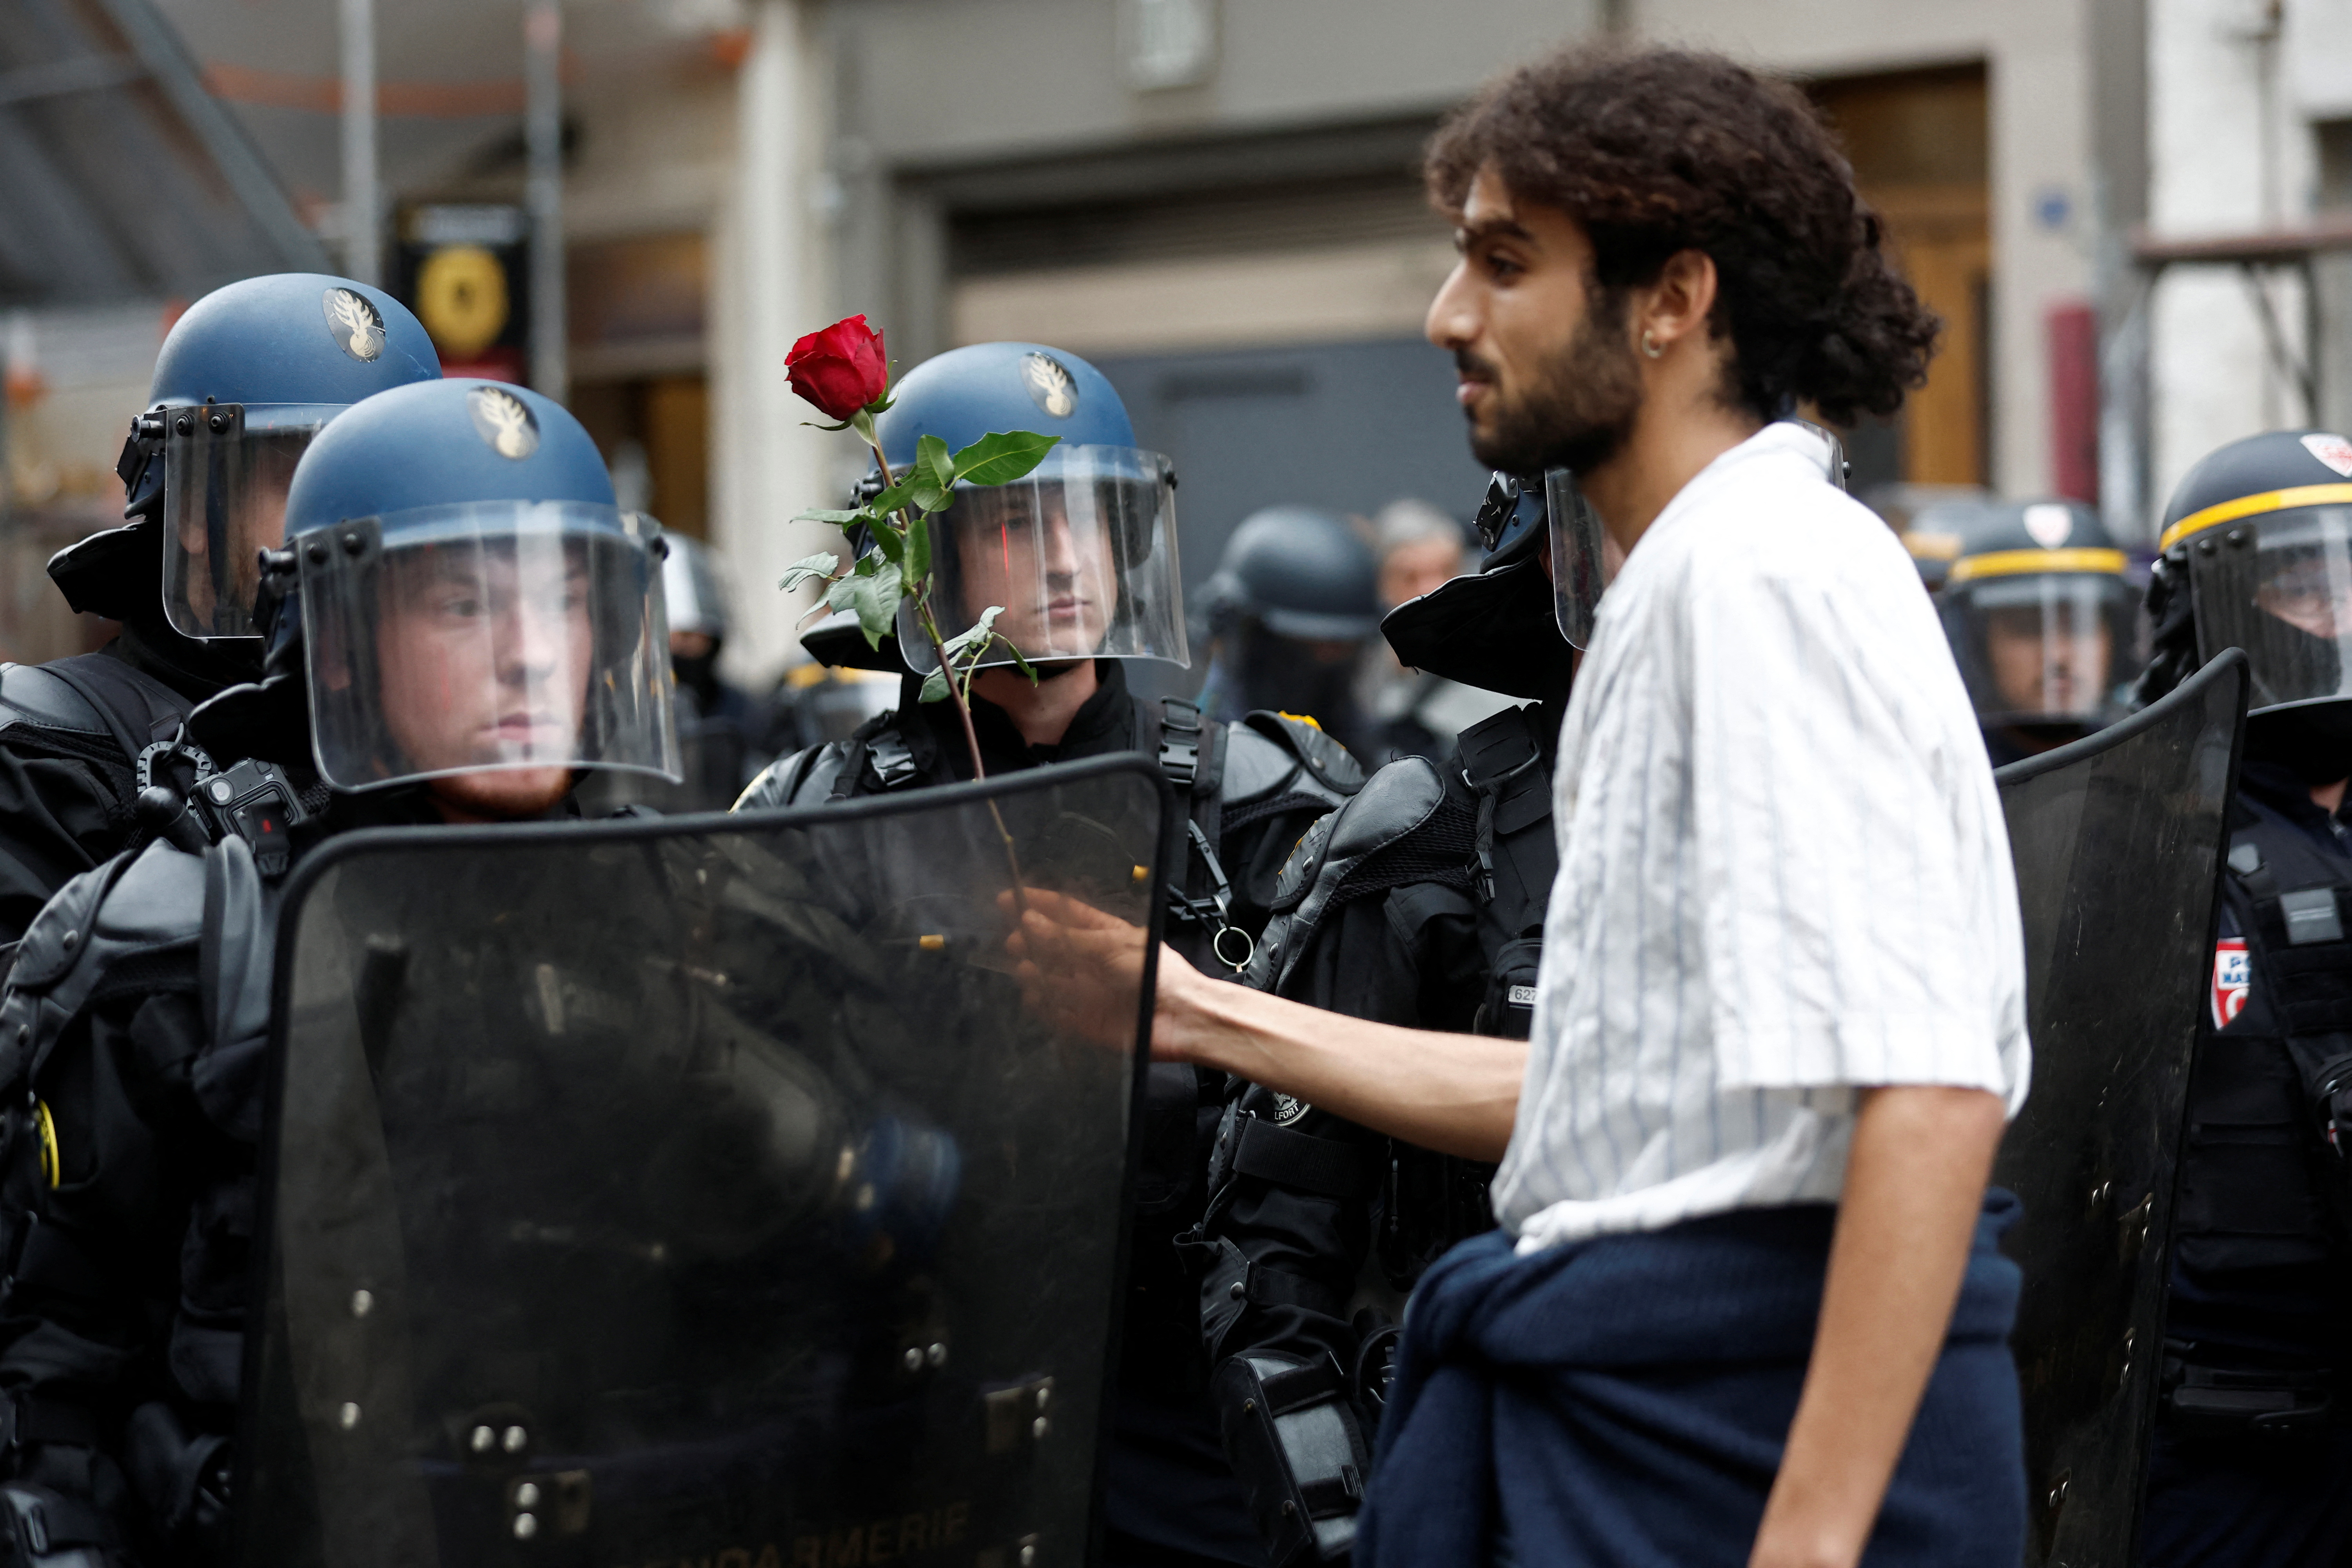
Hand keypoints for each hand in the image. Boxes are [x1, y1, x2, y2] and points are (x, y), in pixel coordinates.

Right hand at [1001, 888, 1227, 1063]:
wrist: (1181, 1018)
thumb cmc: (1158, 974)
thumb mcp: (1110, 946)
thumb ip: (1067, 938)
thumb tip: (1030, 921)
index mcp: (1105, 935)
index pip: (1066, 913)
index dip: (1039, 904)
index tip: (1009, 898)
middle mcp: (1095, 962)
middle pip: (1053, 947)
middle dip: (1030, 941)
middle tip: (1014, 940)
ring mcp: (1090, 991)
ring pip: (1050, 980)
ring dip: (1034, 974)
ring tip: (1026, 969)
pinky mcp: (1087, 1021)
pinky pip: (1057, 1013)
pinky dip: (1043, 1007)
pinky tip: (1036, 999)